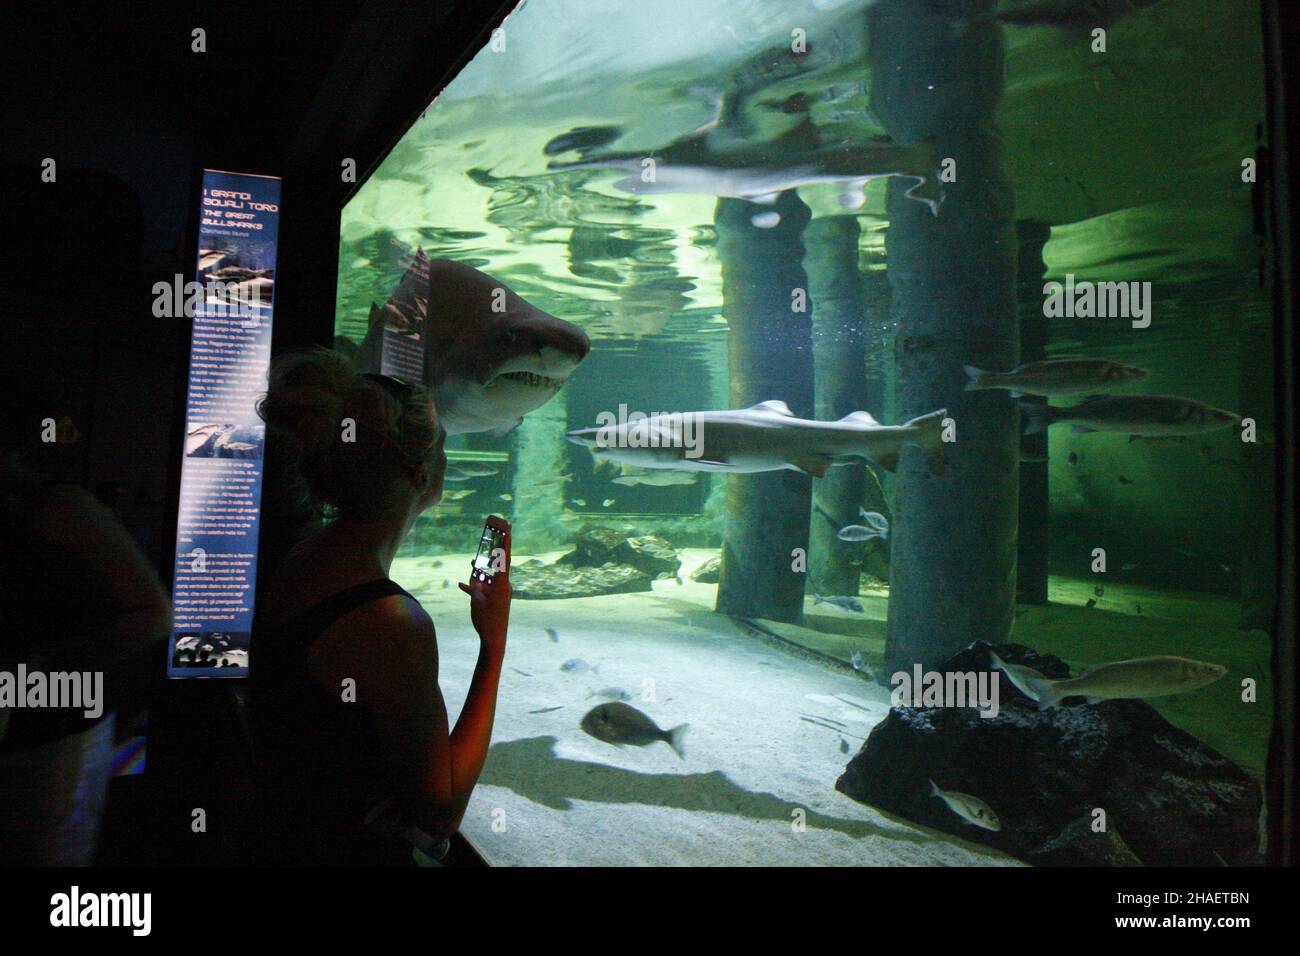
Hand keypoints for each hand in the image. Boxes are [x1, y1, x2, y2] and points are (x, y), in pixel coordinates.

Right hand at [458, 527, 509, 654]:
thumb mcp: (477, 602)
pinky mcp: (495, 599)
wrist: (494, 639)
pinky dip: (475, 586)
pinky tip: (462, 584)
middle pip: (497, 565)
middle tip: (492, 537)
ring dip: (480, 570)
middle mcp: (503, 586)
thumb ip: (475, 588)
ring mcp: (499, 593)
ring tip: (473, 560)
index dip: (505, 543)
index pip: (504, 559)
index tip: (508, 529)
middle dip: (492, 552)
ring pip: (489, 576)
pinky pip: (485, 588)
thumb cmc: (487, 621)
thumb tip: (474, 581)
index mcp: (502, 584)